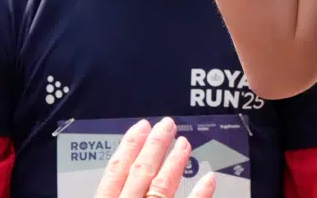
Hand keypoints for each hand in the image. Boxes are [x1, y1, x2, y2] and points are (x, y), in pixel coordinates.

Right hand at [93, 118, 215, 197]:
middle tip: (167, 125)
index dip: (129, 146)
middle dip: (155, 145)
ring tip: (184, 143)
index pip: (117, 171)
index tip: (140, 127)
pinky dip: (200, 193)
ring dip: (175, 162)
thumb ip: (107, 192)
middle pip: (141, 172)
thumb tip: (109, 177)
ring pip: (162, 186)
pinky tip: (208, 179)